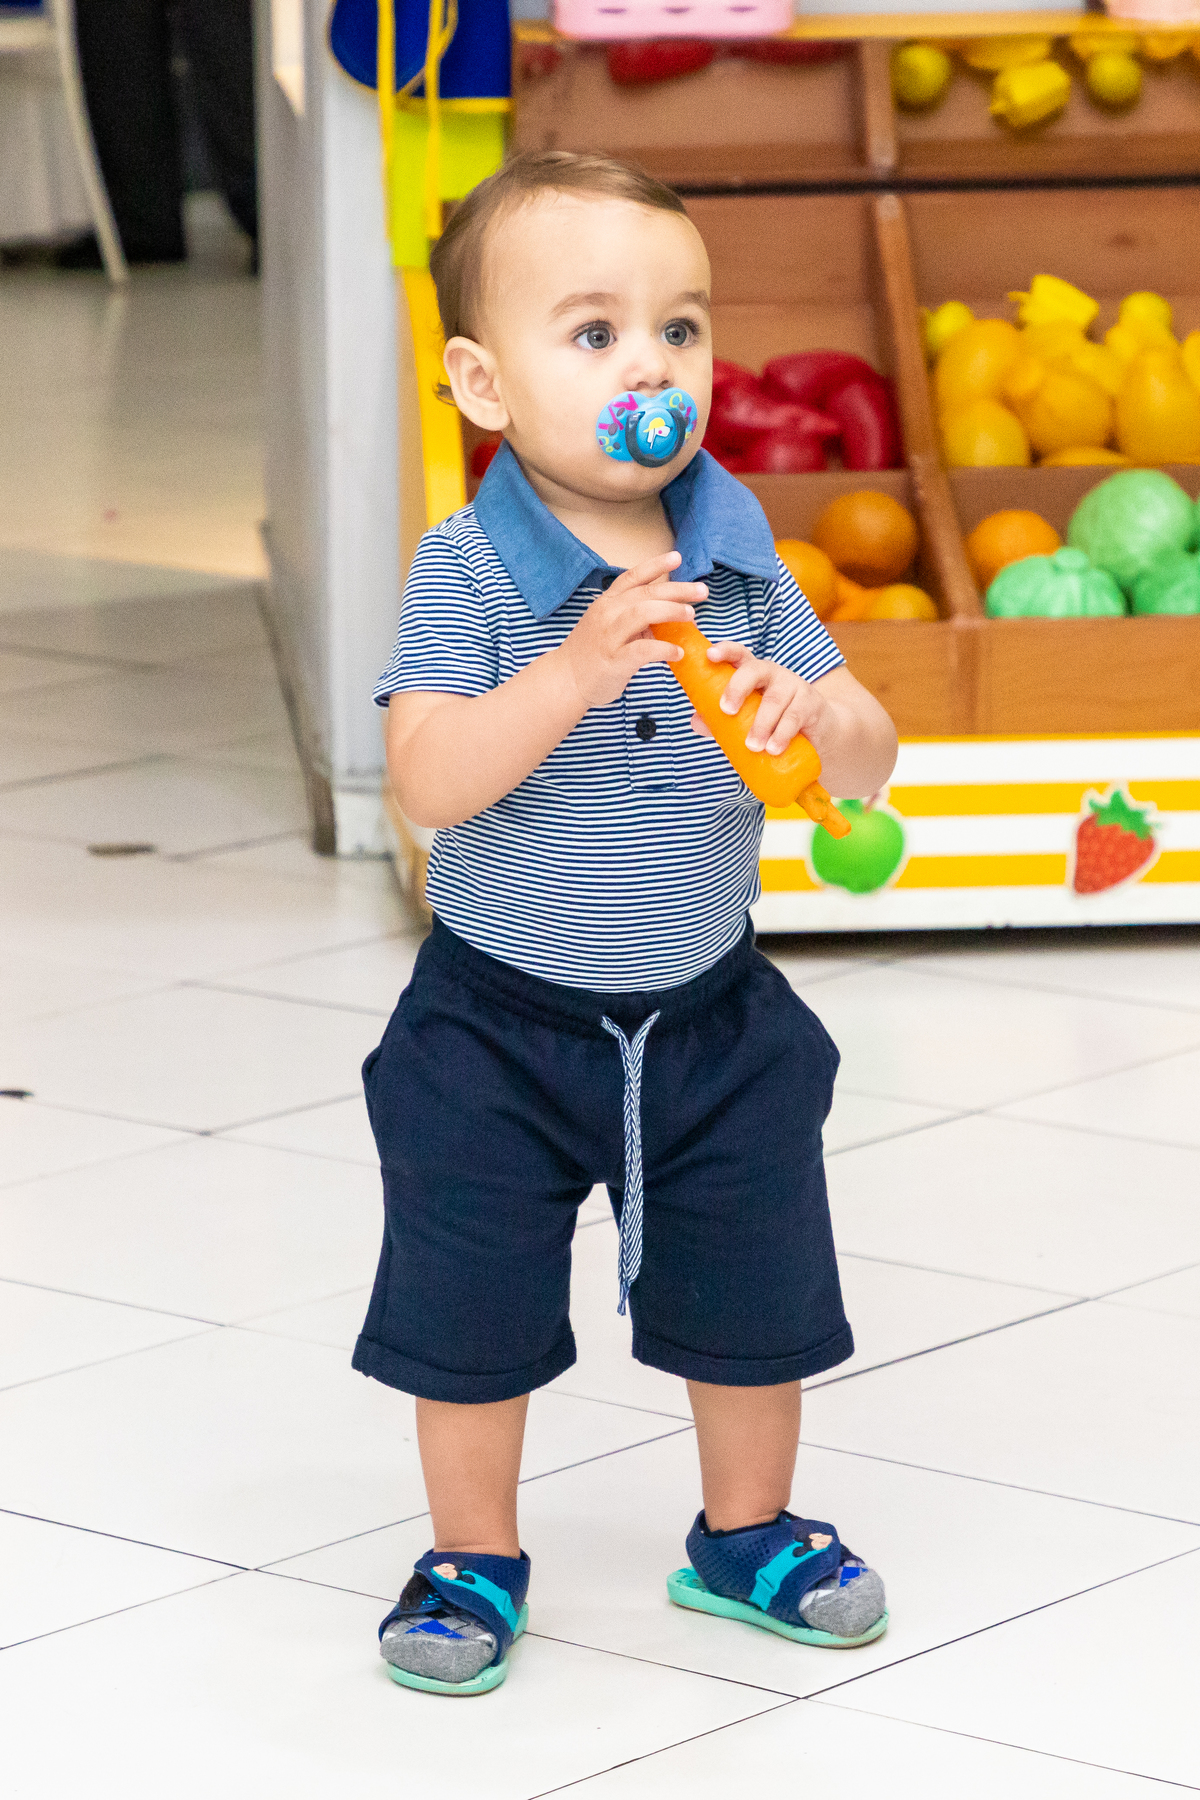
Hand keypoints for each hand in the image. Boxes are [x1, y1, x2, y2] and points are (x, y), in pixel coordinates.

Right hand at [556, 551, 706, 709]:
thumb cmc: (591, 653)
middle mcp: (607, 613)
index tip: (677, 557)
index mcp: (607, 602)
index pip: (633, 577)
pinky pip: (643, 650)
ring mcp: (609, 636)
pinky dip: (664, 649)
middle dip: (677, 590)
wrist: (566, 680)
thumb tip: (667, 612)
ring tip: (691, 616)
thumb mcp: (609, 625)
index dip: (656, 565)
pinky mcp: (614, 660)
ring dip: (671, 611)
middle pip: (646, 593)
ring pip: (643, 613)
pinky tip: (678, 653)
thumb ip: (635, 616)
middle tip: (702, 591)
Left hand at [692, 643, 830, 754]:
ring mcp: (793, 685)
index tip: (710, 655)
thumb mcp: (746, 720)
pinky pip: (794, 717)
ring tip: (752, 746)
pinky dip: (782, 733)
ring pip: (774, 700)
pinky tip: (773, 748)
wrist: (816, 735)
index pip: (739, 655)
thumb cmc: (773, 723)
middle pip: (755, 670)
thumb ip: (720, 722)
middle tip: (726, 710)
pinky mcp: (811, 703)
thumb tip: (696, 722)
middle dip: (738, 687)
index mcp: (753, 674)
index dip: (725, 651)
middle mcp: (773, 674)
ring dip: (761, 724)